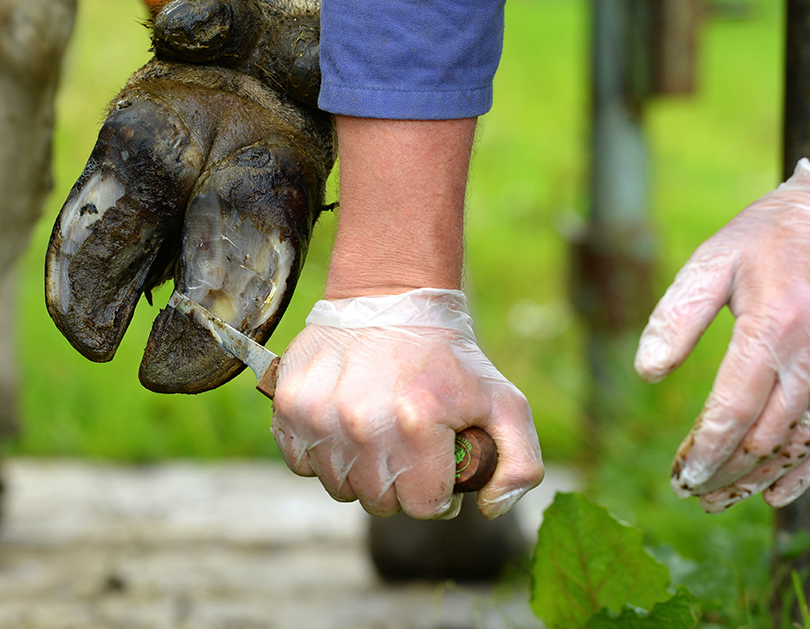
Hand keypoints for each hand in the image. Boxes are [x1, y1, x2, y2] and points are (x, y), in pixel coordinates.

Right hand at [270, 288, 543, 519]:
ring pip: (340, 487)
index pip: (424, 506)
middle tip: (409, 447)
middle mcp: (363, 423)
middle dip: (400, 484)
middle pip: (380, 502)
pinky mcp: (290, 407)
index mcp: (418, 423)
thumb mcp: (505, 401)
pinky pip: (302, 464)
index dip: (437, 492)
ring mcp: (321, 416)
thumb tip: (489, 510)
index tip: (438, 467)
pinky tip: (344, 425)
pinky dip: (323, 454)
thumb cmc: (448, 357)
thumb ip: (519, 464)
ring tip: (377, 432)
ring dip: (360, 471)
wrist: (389, 299)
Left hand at [635, 159, 809, 512]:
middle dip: (724, 472)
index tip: (681, 477)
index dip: (706, 450)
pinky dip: (807, 472)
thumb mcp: (716, 258)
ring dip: (758, 479)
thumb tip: (646, 372)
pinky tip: (776, 494)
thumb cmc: (776, 234)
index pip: (733, 410)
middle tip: (691, 493)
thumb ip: (678, 315)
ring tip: (722, 499)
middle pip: (764, 437)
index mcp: (772, 328)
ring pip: (799, 446)